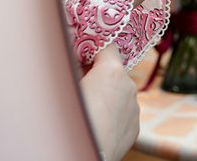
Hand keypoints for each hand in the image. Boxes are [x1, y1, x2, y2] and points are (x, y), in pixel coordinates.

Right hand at [79, 45, 139, 160]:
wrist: (82, 157)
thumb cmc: (68, 120)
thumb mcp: (62, 85)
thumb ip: (71, 64)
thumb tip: (72, 48)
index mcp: (112, 72)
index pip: (108, 46)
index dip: (92, 49)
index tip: (80, 54)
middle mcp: (129, 87)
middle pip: (112, 72)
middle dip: (96, 75)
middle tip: (77, 86)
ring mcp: (134, 109)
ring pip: (118, 94)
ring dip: (104, 97)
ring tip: (85, 111)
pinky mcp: (134, 129)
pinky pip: (122, 114)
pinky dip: (110, 116)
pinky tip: (95, 126)